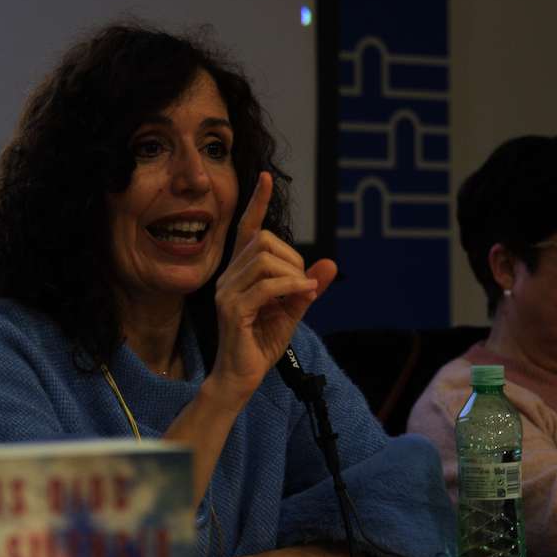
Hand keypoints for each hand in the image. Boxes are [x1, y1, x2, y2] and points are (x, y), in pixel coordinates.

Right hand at [210, 172, 337, 403]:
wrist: (241, 378)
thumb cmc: (261, 344)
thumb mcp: (293, 310)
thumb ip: (308, 286)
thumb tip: (329, 264)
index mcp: (239, 272)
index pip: (247, 229)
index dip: (257, 202)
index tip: (266, 177)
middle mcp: (228, 276)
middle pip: (263, 241)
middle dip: (292, 256)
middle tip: (303, 284)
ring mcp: (226, 292)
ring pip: (264, 260)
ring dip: (293, 273)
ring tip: (302, 293)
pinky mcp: (232, 309)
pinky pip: (266, 285)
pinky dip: (290, 286)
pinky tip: (303, 295)